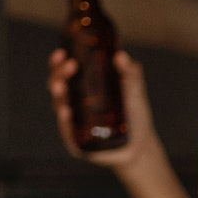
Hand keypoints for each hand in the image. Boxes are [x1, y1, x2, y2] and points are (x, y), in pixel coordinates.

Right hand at [46, 48, 160, 168]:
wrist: (140, 144)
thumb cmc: (134, 113)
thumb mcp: (134, 91)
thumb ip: (130, 74)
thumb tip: (121, 56)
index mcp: (82, 88)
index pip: (64, 72)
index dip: (57, 63)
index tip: (61, 53)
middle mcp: (74, 104)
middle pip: (58, 87)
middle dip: (59, 75)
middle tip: (70, 67)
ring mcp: (74, 123)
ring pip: (59, 107)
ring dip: (58, 96)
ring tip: (61, 87)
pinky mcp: (77, 142)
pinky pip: (67, 132)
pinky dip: (65, 122)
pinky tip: (67, 112)